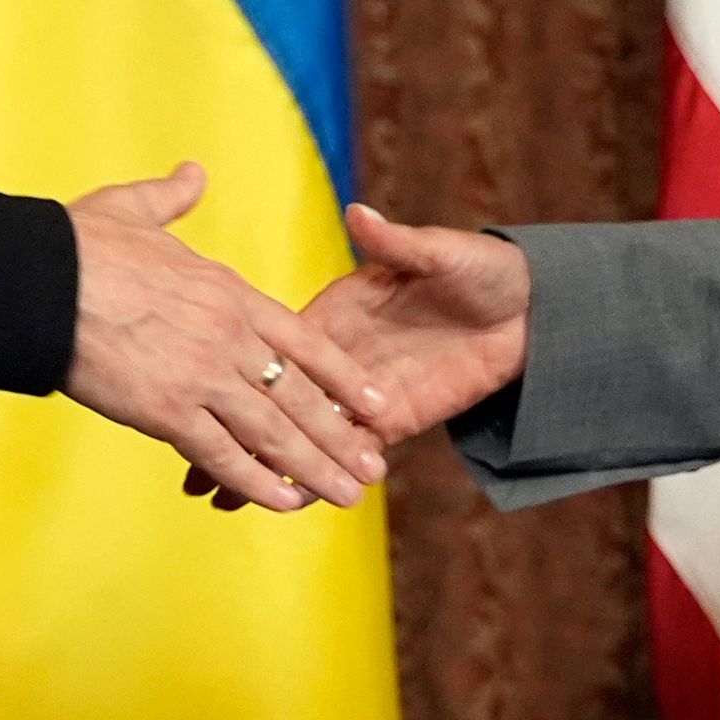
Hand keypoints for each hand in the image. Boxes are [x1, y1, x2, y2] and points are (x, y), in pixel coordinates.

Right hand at [65, 162, 391, 511]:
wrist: (37, 281)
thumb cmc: (78, 244)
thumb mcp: (135, 208)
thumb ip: (173, 198)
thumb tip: (193, 172)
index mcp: (229, 293)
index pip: (306, 342)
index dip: (347, 376)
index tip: (377, 400)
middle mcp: (228, 338)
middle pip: (300, 395)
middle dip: (341, 435)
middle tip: (373, 466)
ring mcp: (200, 378)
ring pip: (273, 433)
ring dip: (315, 467)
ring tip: (348, 495)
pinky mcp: (165, 412)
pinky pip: (223, 455)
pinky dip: (257, 483)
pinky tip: (285, 504)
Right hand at [185, 203, 527, 503]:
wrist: (530, 306)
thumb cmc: (479, 268)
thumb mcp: (438, 253)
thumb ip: (398, 244)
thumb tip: (361, 216)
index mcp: (339, 311)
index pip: (281, 348)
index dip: (240, 370)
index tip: (196, 387)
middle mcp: (342, 357)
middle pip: (279, 402)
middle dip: (236, 435)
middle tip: (189, 471)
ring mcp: (366, 394)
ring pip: (307, 436)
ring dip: (267, 466)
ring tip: (218, 500)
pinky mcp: (397, 420)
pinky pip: (352, 455)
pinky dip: (319, 477)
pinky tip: (284, 502)